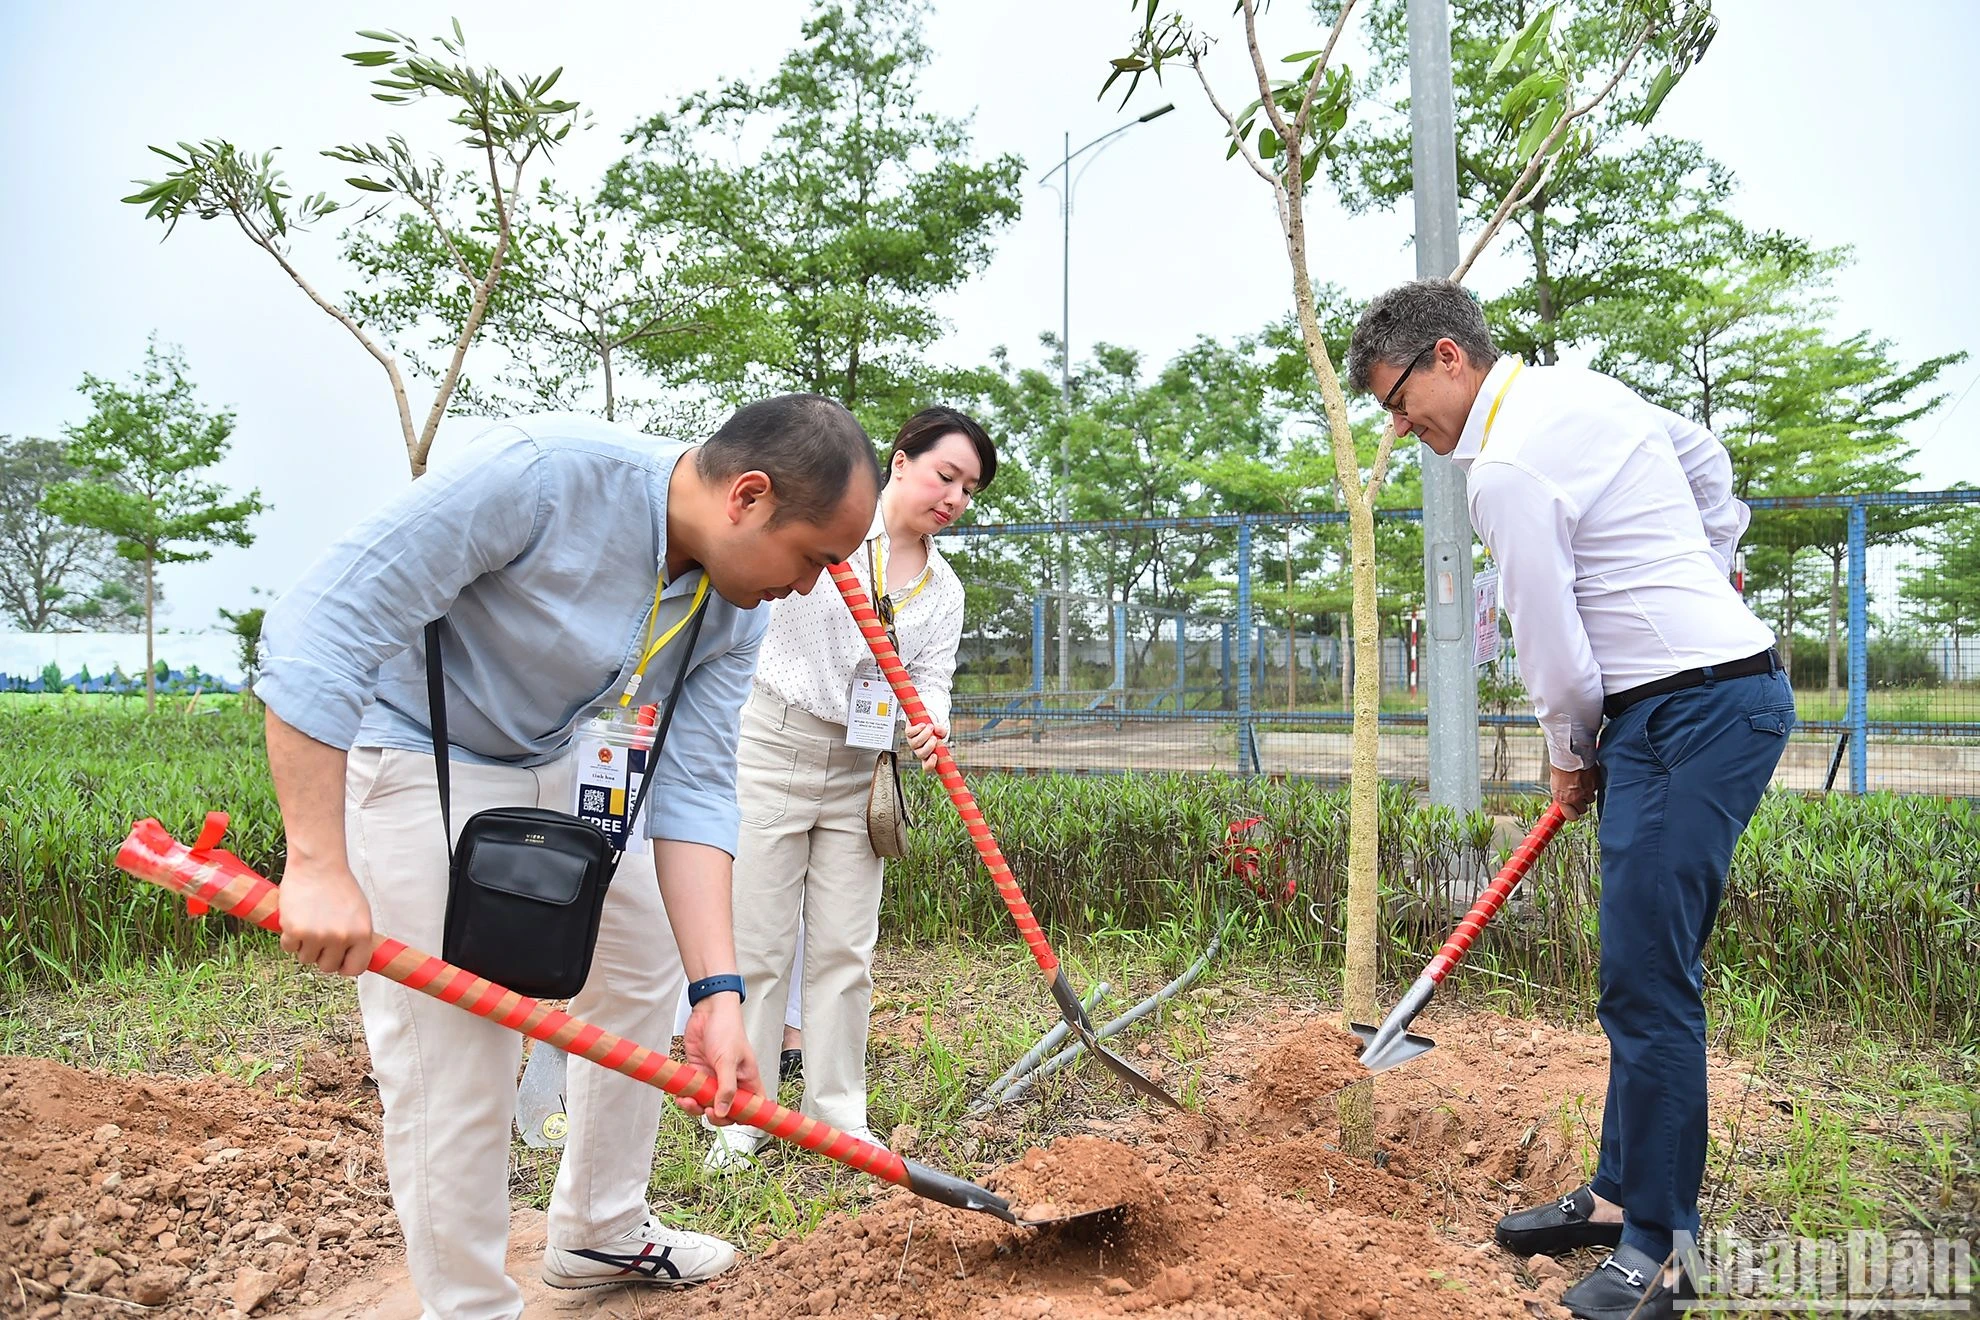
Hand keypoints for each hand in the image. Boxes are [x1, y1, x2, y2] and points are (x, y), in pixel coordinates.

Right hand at [276, 858, 374, 976]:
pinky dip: (289, 937)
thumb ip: (358, 938)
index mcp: (362, 934)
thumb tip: (353, 962)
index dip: (344, 966)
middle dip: (322, 955)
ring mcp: (317, 935)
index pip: (355, 968)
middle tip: (320, 935)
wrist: (318, 864)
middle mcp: (341, 938)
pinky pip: (288, 948)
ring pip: (306, 958)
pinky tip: (296, 918)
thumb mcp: (360, 913)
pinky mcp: (294, 930)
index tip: (338, 959)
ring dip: (305, 945)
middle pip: (328, 967)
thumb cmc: (339, 887)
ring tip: (309, 921)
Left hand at [679, 992, 759, 1123]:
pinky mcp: (699, 1074)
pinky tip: (681, 1094)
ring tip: (688, 1100)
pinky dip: (685, 1097)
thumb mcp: (728, 1060)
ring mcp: (714, 1079)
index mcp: (748, 1080)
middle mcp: (732, 1082)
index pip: (752, 1107)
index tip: (733, 1121)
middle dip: (716, 1116)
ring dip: (696, 1107)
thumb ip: (726, 1087)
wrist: (707, 1010)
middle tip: (708, 1111)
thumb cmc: (727, 1028)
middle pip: (727, 1111)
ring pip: (706, 1105)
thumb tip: (724, 1111)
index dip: (745, 1118)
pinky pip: (692, 1093)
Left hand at [903, 720, 948, 772]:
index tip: (936, 755)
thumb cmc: (934, 729)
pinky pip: (910, 733)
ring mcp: (912, 742)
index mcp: (928, 754)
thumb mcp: (941, 732)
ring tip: (931, 726)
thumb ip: (942, 732)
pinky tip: (923, 724)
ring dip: (924, 734)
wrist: (924, 719)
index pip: (927, 766)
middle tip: (935, 738)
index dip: (930, 764)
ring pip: (916, 743)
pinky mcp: (908, 732)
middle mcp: (919, 750)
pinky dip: (918, 728)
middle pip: (921, 755)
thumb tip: (938, 730)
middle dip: (929, 746)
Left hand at [1549, 764, 1601, 820]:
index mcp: (1563, 799)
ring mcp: (1587, 790)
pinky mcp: (1596, 783)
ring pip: (1591, 799)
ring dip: (1587, 794)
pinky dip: (1593, 785)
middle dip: (1581, 804)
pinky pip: (1597, 788)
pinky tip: (1587, 777)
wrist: (1568, 753)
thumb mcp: (1556, 784)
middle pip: (1583, 809)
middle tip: (1578, 796)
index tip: (1573, 811)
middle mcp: (1575, 797)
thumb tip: (1565, 801)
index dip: (1573, 814)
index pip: (1572, 817)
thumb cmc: (1559, 766)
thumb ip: (1562, 795)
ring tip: (1582, 784)